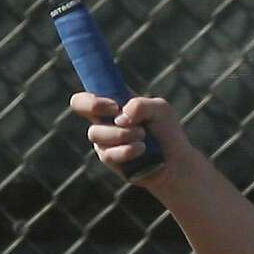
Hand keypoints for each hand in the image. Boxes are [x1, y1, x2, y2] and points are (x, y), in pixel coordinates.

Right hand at [69, 91, 188, 183]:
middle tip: (117, 111)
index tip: (114, 105)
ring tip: (143, 135)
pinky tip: (142, 149)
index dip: (91, 95)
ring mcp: (103, 140)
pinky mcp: (109, 159)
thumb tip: (121, 117)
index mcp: (112, 102)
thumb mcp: (160, 109)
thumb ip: (141, 105)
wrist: (175, 162)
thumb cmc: (166, 132)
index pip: (88, 91)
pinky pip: (108, 154)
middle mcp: (103, 119)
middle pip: (78, 104)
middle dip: (95, 106)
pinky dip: (127, 150)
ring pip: (95, 132)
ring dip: (122, 133)